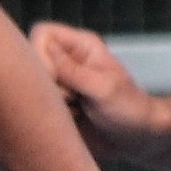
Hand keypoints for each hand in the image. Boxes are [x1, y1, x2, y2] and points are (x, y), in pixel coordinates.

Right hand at [32, 21, 167, 163]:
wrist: (139, 138)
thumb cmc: (130, 109)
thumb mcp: (103, 88)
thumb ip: (72, 70)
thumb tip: (47, 50)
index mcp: (81, 46)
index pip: (42, 33)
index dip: (41, 54)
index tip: (57, 77)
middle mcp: (68, 60)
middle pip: (31, 60)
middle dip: (45, 83)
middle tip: (71, 97)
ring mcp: (62, 82)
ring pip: (33, 85)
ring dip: (52, 102)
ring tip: (78, 109)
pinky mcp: (59, 103)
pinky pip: (39, 105)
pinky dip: (52, 115)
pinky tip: (74, 120)